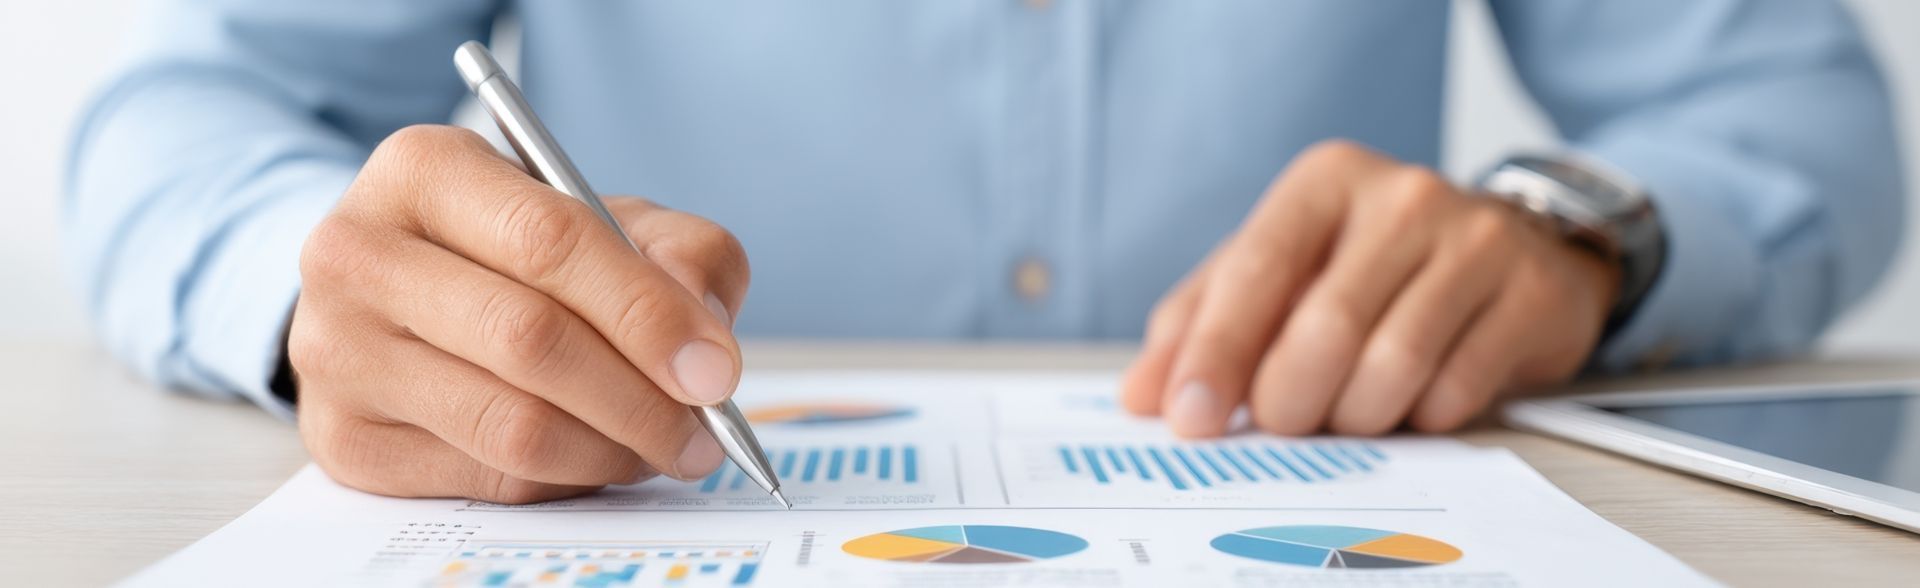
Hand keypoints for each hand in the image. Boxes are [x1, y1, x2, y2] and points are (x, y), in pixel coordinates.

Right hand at [290, 125, 749, 502]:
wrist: (405, 291)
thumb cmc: (519, 248)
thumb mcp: (610, 216)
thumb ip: (681, 252)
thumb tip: (704, 340)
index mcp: (423, 169)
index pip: (548, 242)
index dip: (646, 313)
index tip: (715, 369)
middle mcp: (358, 254)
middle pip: (528, 340)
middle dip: (641, 397)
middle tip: (704, 427)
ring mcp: (336, 352)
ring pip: (510, 425)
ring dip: (611, 449)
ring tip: (660, 444)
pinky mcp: (344, 439)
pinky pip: (486, 477)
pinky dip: (564, 478)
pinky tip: (594, 454)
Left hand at [1121, 140, 1618, 436]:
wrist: (1515, 249)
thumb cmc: (1374, 265)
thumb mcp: (1282, 272)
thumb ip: (1204, 323)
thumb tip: (1145, 395)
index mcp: (1325, 182)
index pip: (1254, 271)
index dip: (1215, 354)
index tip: (1188, 417)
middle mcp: (1402, 198)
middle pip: (1324, 329)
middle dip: (1289, 401)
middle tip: (1284, 421)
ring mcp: (1476, 242)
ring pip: (1391, 369)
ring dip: (1354, 416)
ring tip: (1348, 411)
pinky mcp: (1531, 295)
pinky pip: (1456, 391)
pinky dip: (1419, 417)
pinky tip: (1415, 399)